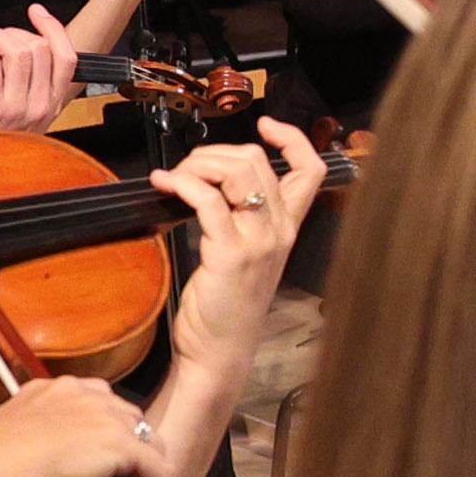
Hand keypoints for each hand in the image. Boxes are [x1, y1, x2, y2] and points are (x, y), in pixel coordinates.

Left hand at [0, 9, 81, 137]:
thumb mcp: (22, 115)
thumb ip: (28, 84)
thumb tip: (18, 43)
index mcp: (53, 106)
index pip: (67, 58)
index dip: (54, 29)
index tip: (37, 12)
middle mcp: (41, 106)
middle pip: (40, 49)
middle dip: (12, 31)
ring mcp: (18, 108)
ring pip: (16, 51)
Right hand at [0, 374, 168, 476]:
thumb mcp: (30, 454)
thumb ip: (64, 459)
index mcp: (55, 390)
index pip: (100, 409)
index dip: (110, 439)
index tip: (109, 469)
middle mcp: (83, 394)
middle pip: (130, 422)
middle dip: (134, 456)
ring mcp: (103, 415)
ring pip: (147, 443)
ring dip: (149, 475)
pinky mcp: (119, 443)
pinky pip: (157, 470)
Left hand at [154, 120, 334, 372]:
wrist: (220, 351)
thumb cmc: (226, 306)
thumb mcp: (246, 254)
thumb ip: (240, 217)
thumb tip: (211, 180)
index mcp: (287, 228)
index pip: (309, 170)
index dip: (292, 139)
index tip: (267, 125)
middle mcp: (279, 231)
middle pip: (258, 161)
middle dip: (215, 153)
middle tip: (188, 168)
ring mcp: (257, 242)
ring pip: (236, 173)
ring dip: (198, 164)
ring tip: (176, 178)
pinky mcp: (229, 254)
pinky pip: (206, 200)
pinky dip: (181, 182)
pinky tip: (165, 184)